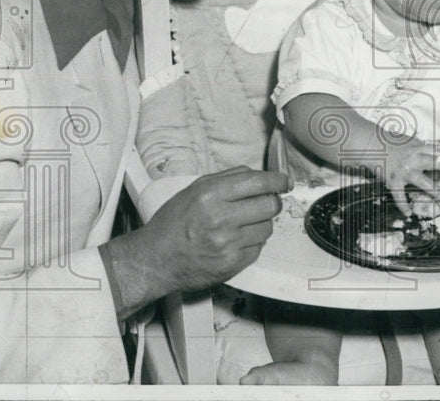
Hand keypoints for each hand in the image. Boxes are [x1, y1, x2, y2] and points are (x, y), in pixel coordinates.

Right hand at [124, 166, 289, 295]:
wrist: (155, 260)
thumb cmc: (173, 224)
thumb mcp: (194, 190)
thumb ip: (227, 178)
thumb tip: (258, 175)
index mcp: (210, 195)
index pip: (258, 182)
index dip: (277, 181)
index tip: (284, 182)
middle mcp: (220, 218)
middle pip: (270, 205)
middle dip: (272, 202)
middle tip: (266, 203)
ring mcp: (228, 243)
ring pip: (267, 228)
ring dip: (261, 224)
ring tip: (242, 224)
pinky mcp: (232, 264)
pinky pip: (258, 248)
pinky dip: (252, 243)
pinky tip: (236, 240)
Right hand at [383, 139, 439, 214]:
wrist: (371, 144)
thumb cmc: (393, 143)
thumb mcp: (411, 142)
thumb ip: (425, 148)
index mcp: (418, 147)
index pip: (438, 150)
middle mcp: (412, 158)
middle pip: (433, 162)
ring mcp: (403, 170)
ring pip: (421, 181)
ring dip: (433, 190)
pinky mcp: (393, 180)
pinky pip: (399, 195)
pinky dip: (403, 205)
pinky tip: (408, 213)